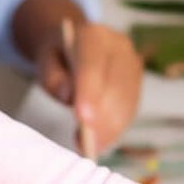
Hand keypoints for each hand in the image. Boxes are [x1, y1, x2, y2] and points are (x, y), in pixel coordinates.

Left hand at [18, 0, 143, 153]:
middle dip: (102, 119)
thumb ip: (52, 76)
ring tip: (91, 147)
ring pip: (127, 102)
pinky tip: (101, 141)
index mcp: (95, 35)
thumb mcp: (45, 60)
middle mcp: (120, 48)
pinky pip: (130, 110)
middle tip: (85, 145)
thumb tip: (67, 95)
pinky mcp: (137, 84)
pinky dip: (116, 129)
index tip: (83, 119)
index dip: (90, 92)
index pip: (94, 64)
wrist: (77, 43)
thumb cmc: (59, 55)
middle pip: (116, 86)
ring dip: (110, 129)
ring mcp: (133, 66)